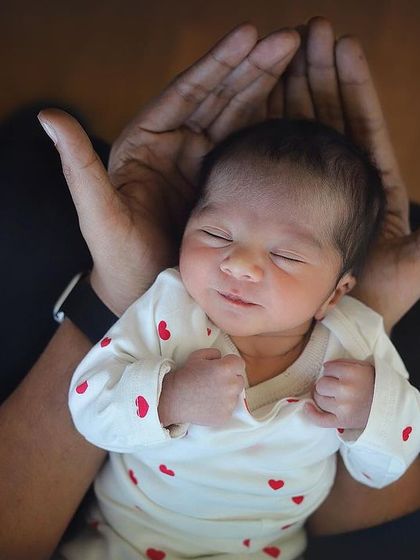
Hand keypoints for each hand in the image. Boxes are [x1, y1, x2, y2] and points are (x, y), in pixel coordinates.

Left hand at [38, 24, 298, 315]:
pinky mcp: (220, 181)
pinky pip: (247, 148)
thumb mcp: (97, 213)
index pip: (186, 94)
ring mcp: (200, 162)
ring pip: (237, 115)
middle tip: (289, 39)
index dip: (218, 64)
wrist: (142, 289)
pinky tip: (294, 107)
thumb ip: (80, 165)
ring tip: (299, 58)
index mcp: (146, 143)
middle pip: (218, 97)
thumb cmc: (117, 256)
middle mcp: (175, 145)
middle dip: (252, 67)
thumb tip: (48, 114)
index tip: (249, 34)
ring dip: (266, 87)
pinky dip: (270, 125)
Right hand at [158, 348, 244, 426]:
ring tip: (210, 394)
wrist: (173, 399)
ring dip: (227, 393)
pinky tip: (209, 404)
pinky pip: (229, 408)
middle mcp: (231, 385)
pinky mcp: (226, 416)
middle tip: (214, 382)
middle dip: (230, 379)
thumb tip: (223, 358)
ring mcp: (230, 403)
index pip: (240, 363)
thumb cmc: (185, 375)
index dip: (230, 365)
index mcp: (226, 368)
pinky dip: (222, 407)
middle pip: (239, 380)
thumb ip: (215, 353)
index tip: (221, 369)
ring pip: (235, 395)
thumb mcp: (198, 356)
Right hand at [279, 17, 419, 331]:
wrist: (324, 328)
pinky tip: (256, 98)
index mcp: (371, 187)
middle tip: (307, 32)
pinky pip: (266, 160)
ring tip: (281, 50)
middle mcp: (335, 184)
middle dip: (318, 74)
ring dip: (290, 90)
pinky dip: (261, 127)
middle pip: (328, 118)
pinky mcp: (270, 202)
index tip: (342, 46)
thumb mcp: (414, 266)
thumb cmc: (368, 302)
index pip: (362, 127)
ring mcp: (300, 191)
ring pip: (297, 131)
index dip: (354, 87)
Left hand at [304, 359, 374, 429]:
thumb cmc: (374, 384)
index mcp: (353, 373)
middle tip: (337, 387)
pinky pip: (319, 419)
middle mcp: (346, 390)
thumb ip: (342, 364)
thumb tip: (323, 367)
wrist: (391, 407)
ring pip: (318, 398)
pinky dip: (311, 414)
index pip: (327, 368)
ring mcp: (343, 408)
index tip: (340, 375)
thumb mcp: (362, 366)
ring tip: (334, 396)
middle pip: (320, 384)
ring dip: (323, 396)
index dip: (332, 371)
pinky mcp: (342, 422)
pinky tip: (307, 406)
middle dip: (327, 384)